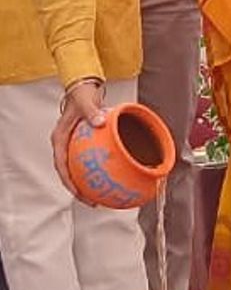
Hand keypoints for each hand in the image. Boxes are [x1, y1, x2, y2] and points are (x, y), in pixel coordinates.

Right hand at [51, 80, 106, 197]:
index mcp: (60, 139)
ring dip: (87, 183)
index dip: (69, 182)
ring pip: (78, 170)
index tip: (78, 193)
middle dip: (79, 190)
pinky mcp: (84, 145)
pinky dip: (97, 170)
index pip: (61, 165)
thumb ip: (92, 111)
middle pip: (68, 173)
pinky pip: (89, 161)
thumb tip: (100, 121)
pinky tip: (111, 177)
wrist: (84, 88)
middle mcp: (65, 145)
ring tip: (102, 196)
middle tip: (93, 202)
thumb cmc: (81, 95)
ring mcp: (74, 146)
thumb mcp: (85, 102)